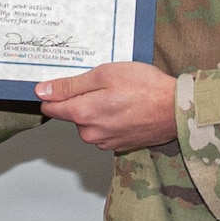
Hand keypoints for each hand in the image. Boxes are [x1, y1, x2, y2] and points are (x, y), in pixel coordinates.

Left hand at [36, 61, 176, 150]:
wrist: (177, 109)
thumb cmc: (146, 88)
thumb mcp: (104, 75)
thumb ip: (70, 85)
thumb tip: (42, 91)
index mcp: (83, 114)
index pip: (50, 108)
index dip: (55, 93)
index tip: (66, 83)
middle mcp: (90, 134)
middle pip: (72, 114)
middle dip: (83, 99)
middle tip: (106, 85)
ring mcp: (105, 142)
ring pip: (89, 122)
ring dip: (98, 109)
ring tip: (121, 96)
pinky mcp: (118, 146)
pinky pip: (105, 130)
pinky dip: (111, 119)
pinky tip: (127, 108)